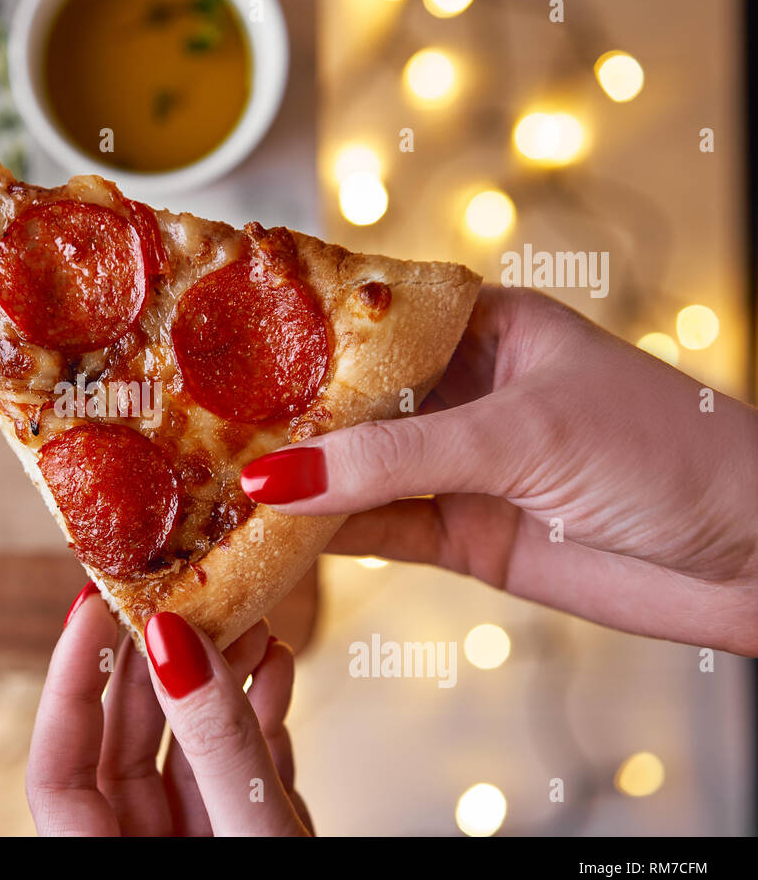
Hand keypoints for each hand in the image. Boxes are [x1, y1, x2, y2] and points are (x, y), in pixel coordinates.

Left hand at [26, 585, 311, 835]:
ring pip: (187, 750)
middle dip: (160, 664)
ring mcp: (199, 845)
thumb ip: (217, 748)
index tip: (94, 608)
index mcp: (109, 867)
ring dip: (218, 680)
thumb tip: (175, 641)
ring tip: (248, 625)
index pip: (56, 769)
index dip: (69, 682)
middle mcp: (146, 854)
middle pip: (124, 744)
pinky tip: (274, 668)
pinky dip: (257, 716)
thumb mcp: (254, 837)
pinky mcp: (247, 837)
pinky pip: (237, 769)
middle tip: (183, 597)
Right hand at [240, 287, 757, 655]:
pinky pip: (369, 530)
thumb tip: (272, 479)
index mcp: (479, 328)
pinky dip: (314, 537)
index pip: (364, 320)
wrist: (752, 559)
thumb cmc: (664, 452)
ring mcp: (451, 466)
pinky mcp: (455, 533)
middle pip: (343, 401)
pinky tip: (255, 536)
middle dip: (271, 415)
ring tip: (196, 481)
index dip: (289, 329)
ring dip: (283, 481)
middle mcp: (456, 392)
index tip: (208, 335)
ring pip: (346, 470)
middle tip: (178, 421)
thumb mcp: (520, 433)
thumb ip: (393, 458)